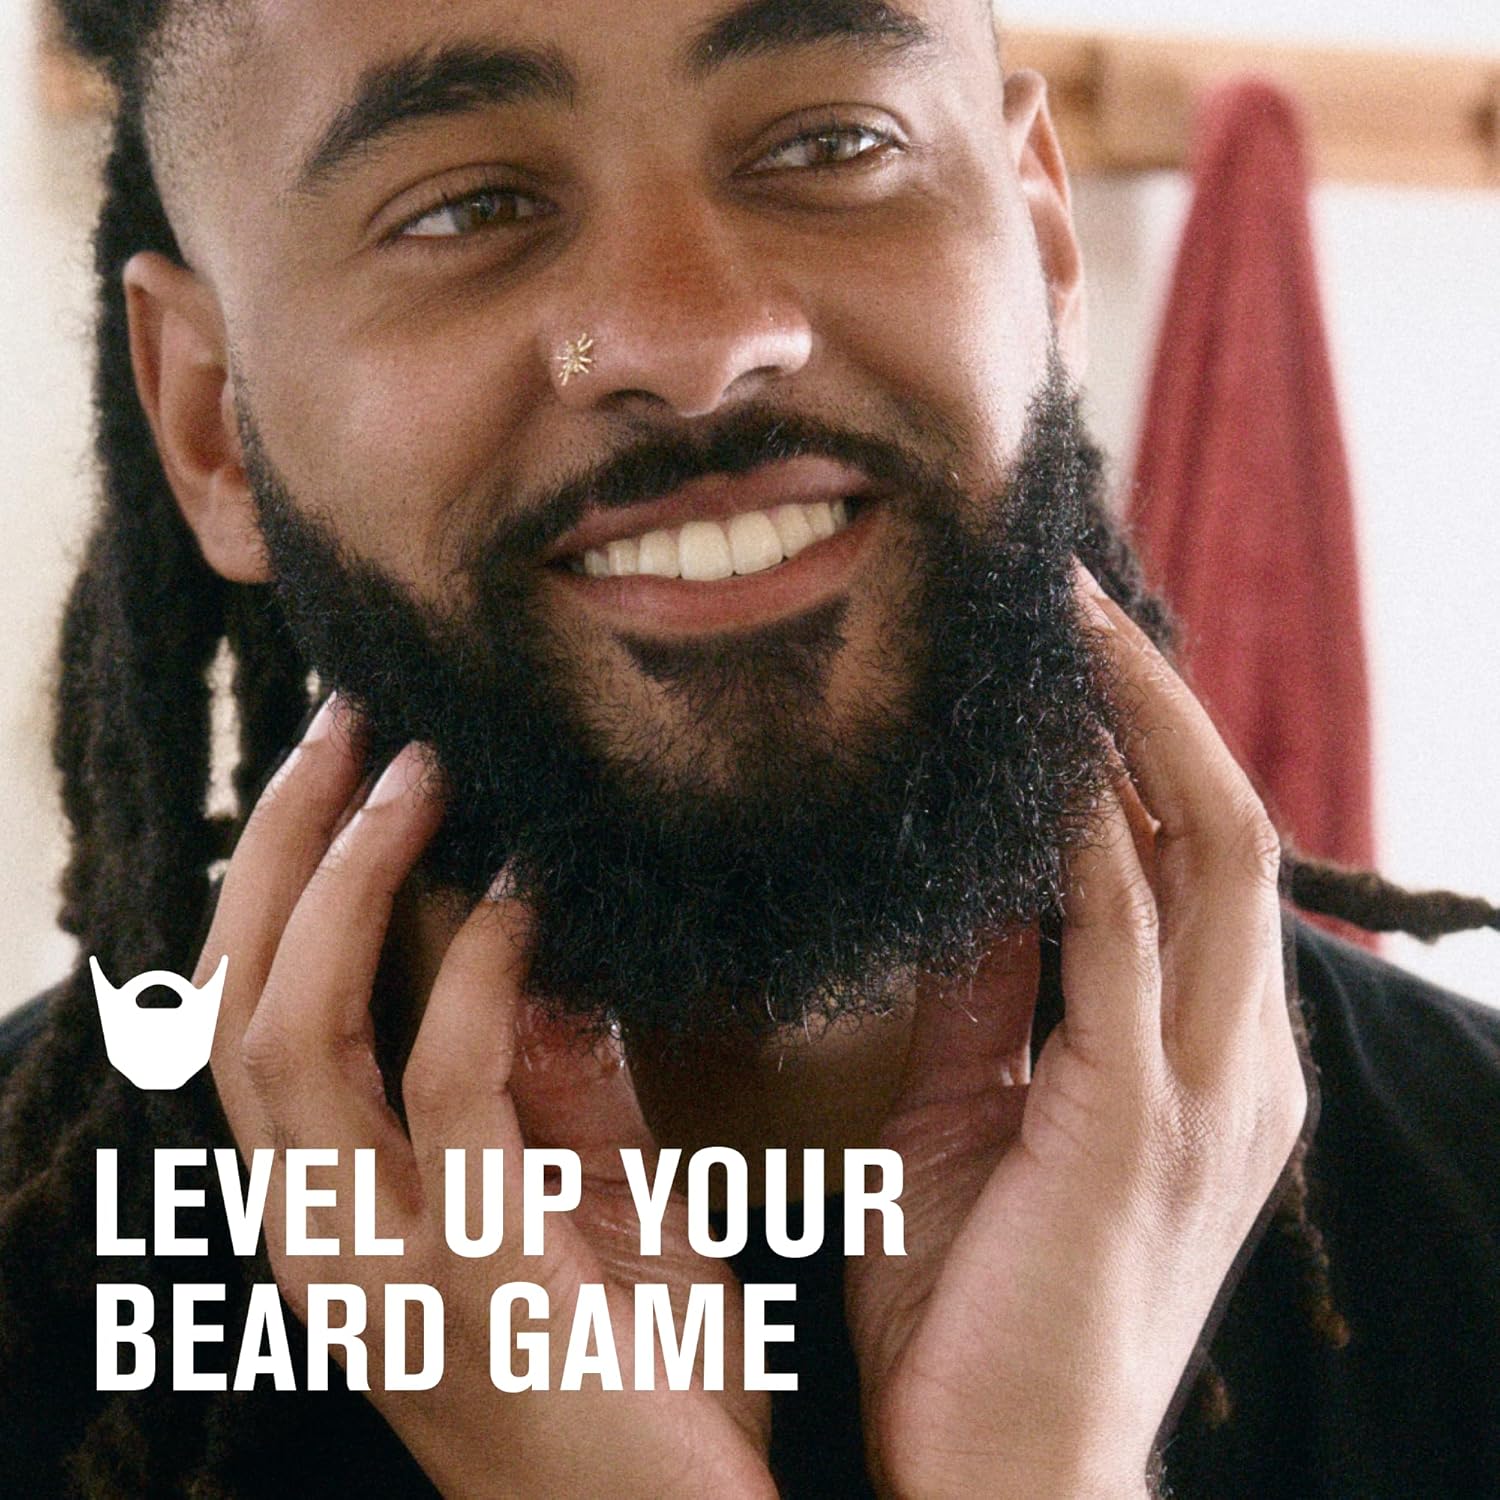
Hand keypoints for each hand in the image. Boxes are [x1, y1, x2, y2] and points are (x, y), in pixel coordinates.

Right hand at [203, 698, 774, 1499]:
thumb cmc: (636, 1380)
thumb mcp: (591, 1205)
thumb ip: (555, 1083)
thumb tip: (536, 937)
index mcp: (328, 1208)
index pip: (244, 1013)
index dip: (271, 876)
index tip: (335, 760)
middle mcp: (316, 1230)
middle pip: (236, 1000)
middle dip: (282, 847)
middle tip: (350, 718)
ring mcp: (379, 1262)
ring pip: (294, 1032)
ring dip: (346, 881)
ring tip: (414, 766)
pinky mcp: (471, 1277)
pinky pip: (448, 1087)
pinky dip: (475, 972)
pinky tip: (521, 891)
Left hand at [845, 570, 1308, 1498]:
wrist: (1009, 1479)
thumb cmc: (985, 1311)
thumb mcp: (980, 1123)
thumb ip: (992, 1007)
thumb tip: (967, 889)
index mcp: (1205, 1056)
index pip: (1193, 855)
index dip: (1140, 742)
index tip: (1065, 653)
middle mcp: (1235, 1053)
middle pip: (1221, 820)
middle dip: (1148, 698)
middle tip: (1061, 596)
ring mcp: (1205, 1084)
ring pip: (1198, 847)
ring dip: (1127, 725)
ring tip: (1055, 625)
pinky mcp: (1136, 1119)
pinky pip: (1118, 930)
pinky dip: (1081, 825)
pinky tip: (1025, 750)